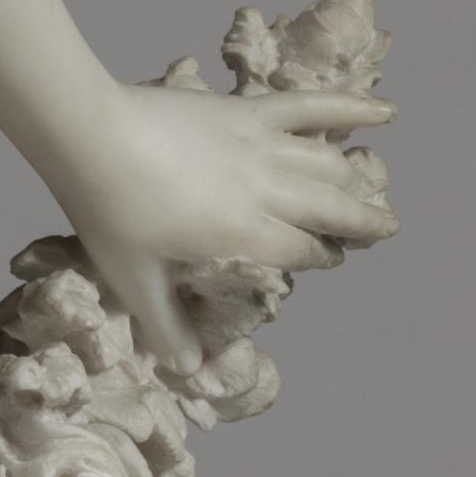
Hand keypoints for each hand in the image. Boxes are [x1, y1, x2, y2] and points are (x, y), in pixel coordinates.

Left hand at [49, 78, 396, 372]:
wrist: (90, 133)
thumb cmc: (110, 208)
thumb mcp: (133, 277)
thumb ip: (164, 324)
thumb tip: (188, 369)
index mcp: (244, 235)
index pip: (302, 251)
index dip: (321, 257)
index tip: (332, 259)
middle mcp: (265, 191)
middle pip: (330, 209)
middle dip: (361, 223)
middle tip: (384, 229)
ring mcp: (260, 146)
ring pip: (325, 164)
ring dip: (353, 178)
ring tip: (371, 187)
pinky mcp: (246, 110)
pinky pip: (308, 106)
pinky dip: (350, 107)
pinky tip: (384, 112)